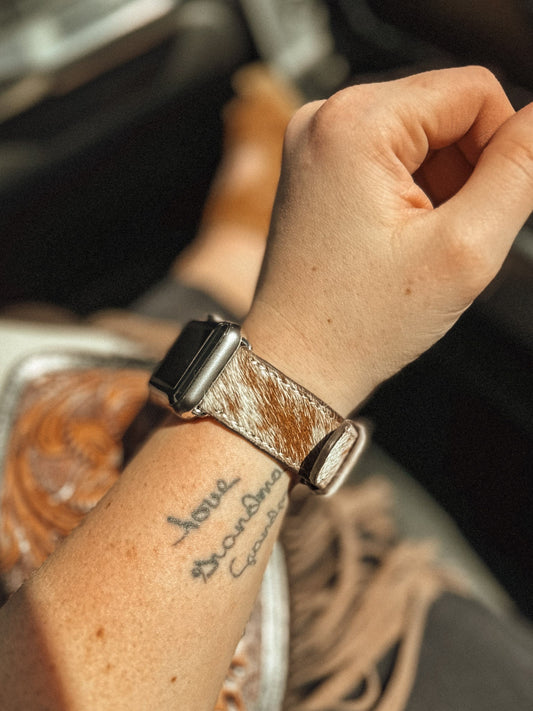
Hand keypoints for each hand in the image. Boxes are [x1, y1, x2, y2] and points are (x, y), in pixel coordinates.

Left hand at [244, 66, 532, 414]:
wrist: (297, 362)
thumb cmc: (358, 322)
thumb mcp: (463, 248)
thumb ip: (518, 171)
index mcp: (355, 123)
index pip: (476, 89)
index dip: (503, 146)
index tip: (489, 207)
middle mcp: (325, 119)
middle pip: (444, 110)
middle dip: (466, 170)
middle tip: (450, 236)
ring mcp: (314, 145)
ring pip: (419, 136)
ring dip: (441, 185)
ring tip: (420, 245)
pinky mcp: (315, 170)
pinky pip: (388, 159)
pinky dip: (411, 193)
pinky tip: (400, 240)